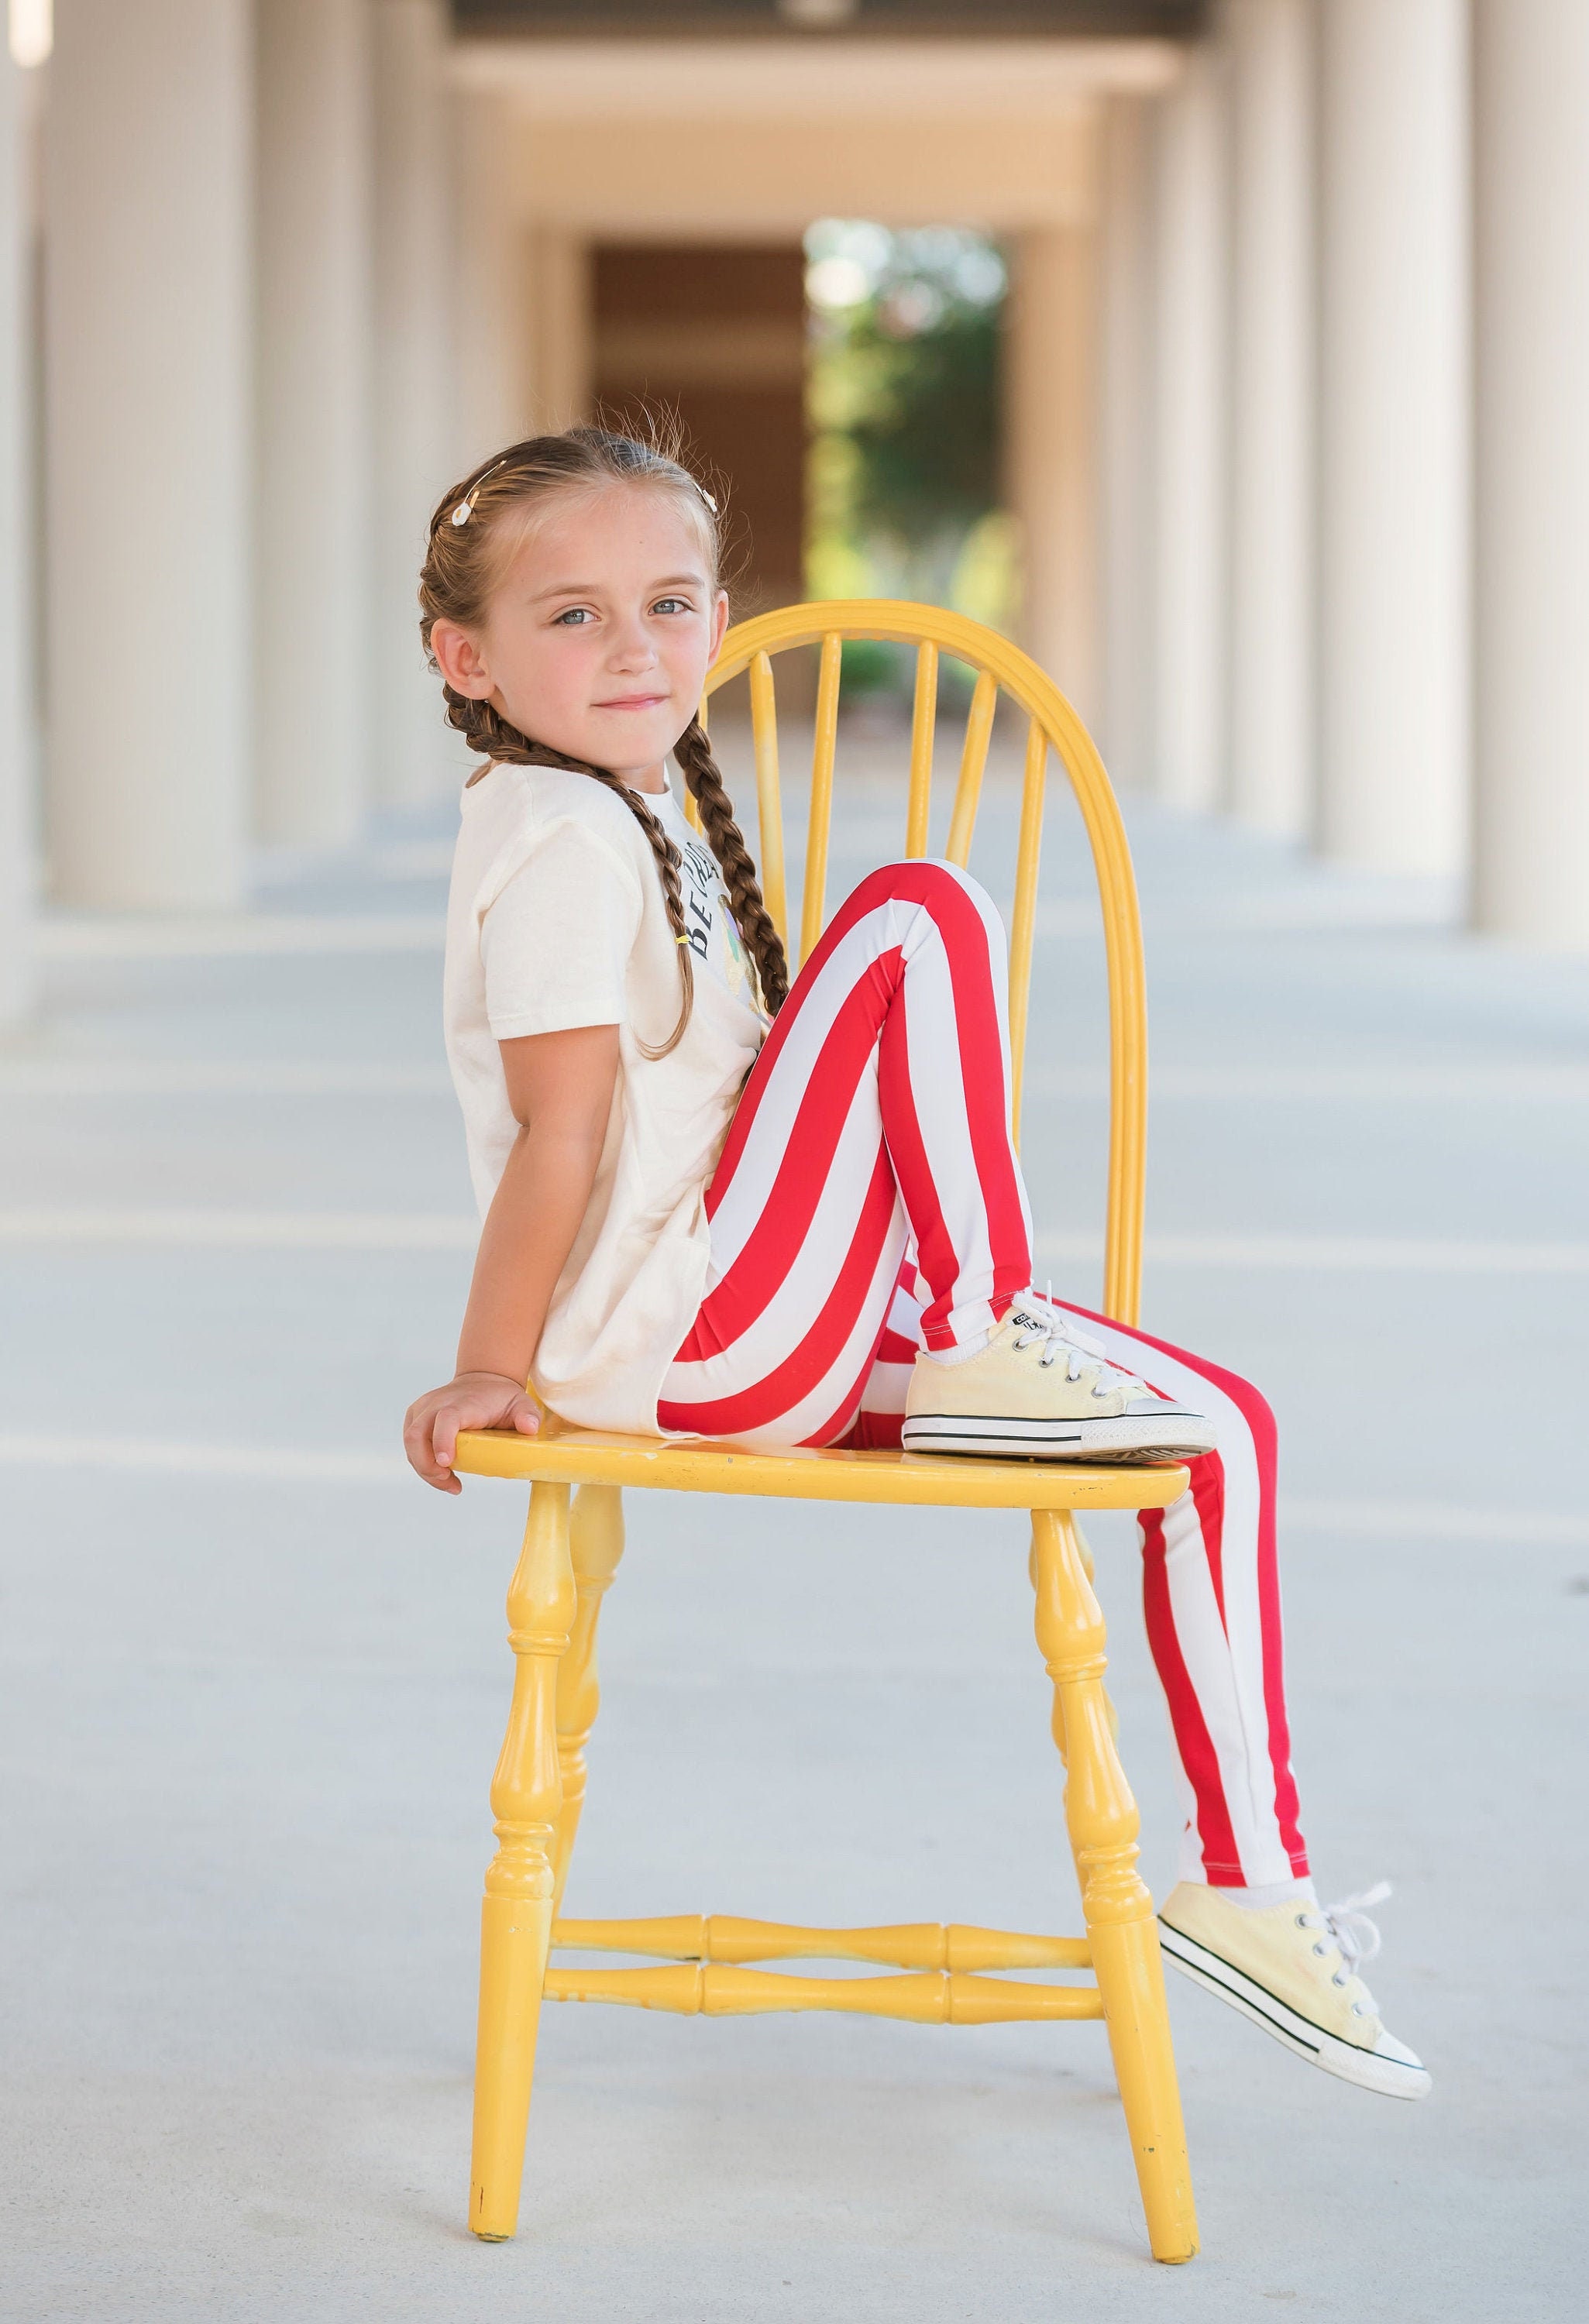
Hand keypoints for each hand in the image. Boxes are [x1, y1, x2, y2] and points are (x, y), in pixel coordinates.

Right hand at [403, 1370, 540, 1492]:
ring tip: (449, 1483)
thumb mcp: (521, 1403)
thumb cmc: (501, 1398)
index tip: (447, 1462)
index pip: (445, 1419)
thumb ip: (528, 1415)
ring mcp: (423, 1410)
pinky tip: (441, 1474)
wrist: (483, 1381)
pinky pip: (410, 1444)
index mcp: (462, 1403)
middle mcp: (437, 1404)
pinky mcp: (415, 1417)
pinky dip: (421, 1462)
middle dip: (427, 1466)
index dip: (442, 1440)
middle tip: (449, 1483)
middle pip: (417, 1435)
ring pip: (410, 1442)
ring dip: (425, 1469)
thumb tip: (529, 1428)